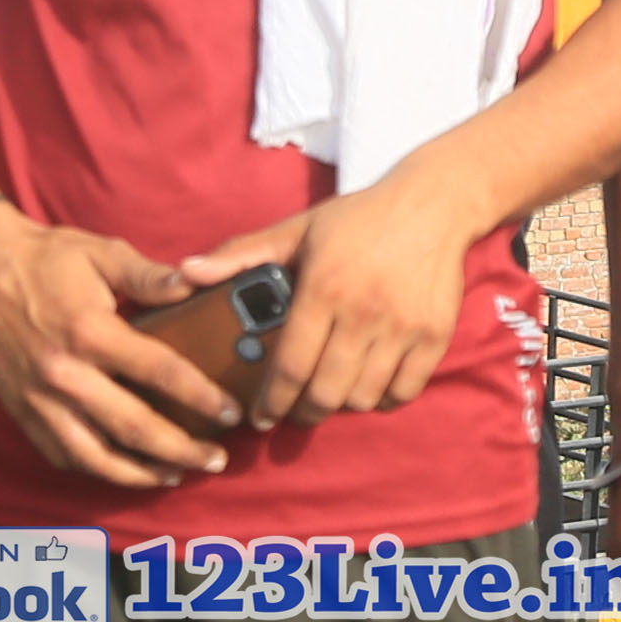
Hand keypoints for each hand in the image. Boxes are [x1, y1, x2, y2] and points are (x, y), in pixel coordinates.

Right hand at [0, 205, 235, 489]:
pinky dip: (95, 469)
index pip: (159, 373)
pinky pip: (62, 455)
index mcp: (90, 331)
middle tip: (214, 460)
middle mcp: (64, 373)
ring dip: (141, 473)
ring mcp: (39, 399)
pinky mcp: (20, 411)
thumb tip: (195, 285)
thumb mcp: (102, 252)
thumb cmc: (47, 258)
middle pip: (134, 428)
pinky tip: (122, 469)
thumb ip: (149, 275)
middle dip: (181, 450)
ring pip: (96, 457)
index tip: (230, 414)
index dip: (200, 397)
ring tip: (174, 476)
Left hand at [218, 176, 464, 428]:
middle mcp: (364, 312)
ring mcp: (403, 327)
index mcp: (323, 288)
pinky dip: (383, 400)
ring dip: (341, 406)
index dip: (271, 402)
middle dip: (302, 413)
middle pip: (325, 393)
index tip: (260, 418)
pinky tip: (370, 388)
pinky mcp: (434, 336)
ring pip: (364, 397)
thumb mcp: (297, 229)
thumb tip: (185, 272)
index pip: (290, 366)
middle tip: (293, 412)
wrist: (433, 204)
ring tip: (330, 395)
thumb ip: (240, 254)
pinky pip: (404, 392)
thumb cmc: (357, 218)